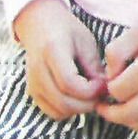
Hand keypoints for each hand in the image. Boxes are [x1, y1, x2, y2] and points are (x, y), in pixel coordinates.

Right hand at [14, 0, 107, 119]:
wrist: (40, 26)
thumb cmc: (67, 31)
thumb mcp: (86, 42)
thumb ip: (94, 67)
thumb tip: (105, 91)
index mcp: (52, 51)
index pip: (69, 83)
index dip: (91, 90)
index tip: (104, 83)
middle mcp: (37, 71)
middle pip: (63, 102)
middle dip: (88, 103)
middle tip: (101, 92)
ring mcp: (32, 84)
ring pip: (59, 111)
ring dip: (80, 108)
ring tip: (92, 93)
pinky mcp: (33, 93)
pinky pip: (53, 112)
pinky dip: (69, 110)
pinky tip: (79, 96)